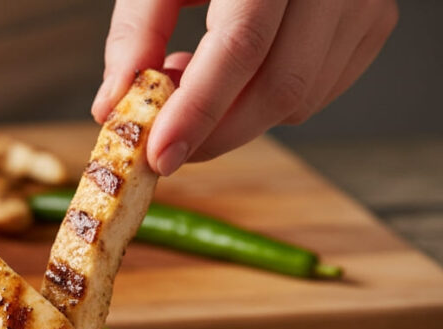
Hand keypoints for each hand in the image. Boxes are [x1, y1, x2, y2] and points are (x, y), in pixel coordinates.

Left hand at [93, 0, 397, 175]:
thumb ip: (138, 33)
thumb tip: (113, 107)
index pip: (241, 47)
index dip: (198, 110)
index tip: (160, 155)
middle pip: (280, 86)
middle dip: (216, 133)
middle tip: (166, 142)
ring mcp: (362, 2)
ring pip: (300, 101)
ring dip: (238, 118)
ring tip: (195, 79)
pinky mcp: (372, 23)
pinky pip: (318, 93)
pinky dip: (267, 105)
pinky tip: (237, 76)